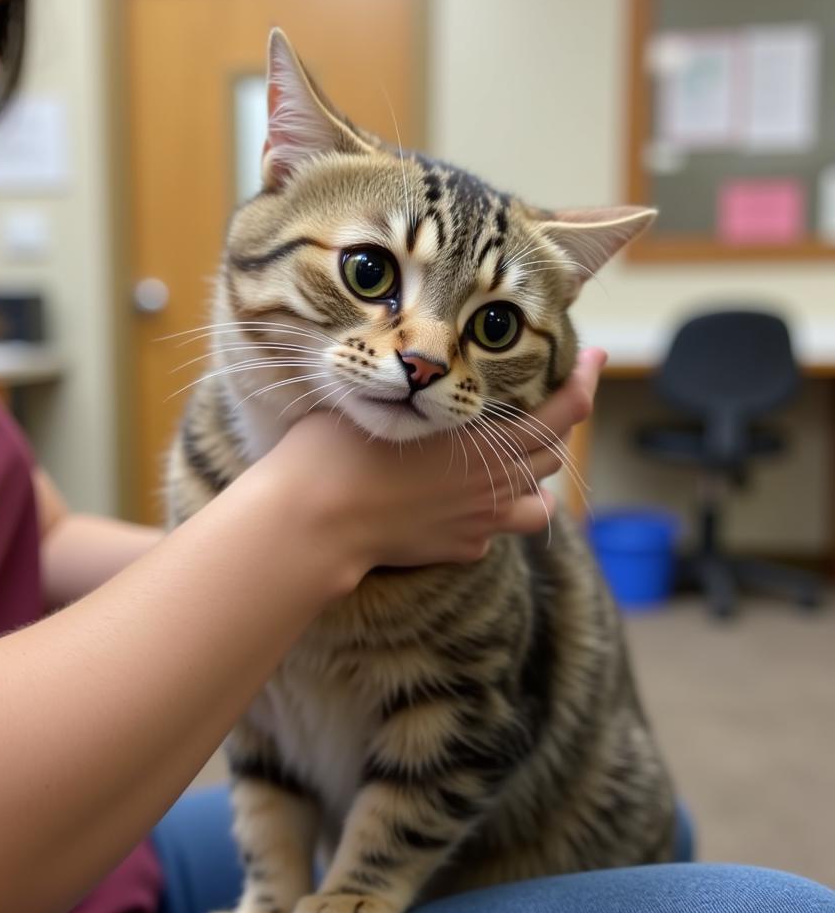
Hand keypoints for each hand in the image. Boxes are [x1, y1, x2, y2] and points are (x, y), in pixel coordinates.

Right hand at [258, 348, 605, 577]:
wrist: (317, 522)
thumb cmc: (339, 449)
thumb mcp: (382, 400)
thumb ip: (420, 392)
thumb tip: (419, 369)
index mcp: (488, 442)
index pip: (565, 411)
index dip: (587, 383)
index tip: (594, 361)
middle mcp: (497, 485)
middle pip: (552, 456)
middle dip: (553, 428)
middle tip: (533, 405)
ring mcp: (481, 524)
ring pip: (537, 506)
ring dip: (532, 483)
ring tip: (508, 467)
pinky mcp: (459, 551)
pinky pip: (492, 533)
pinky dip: (488, 517)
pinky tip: (458, 505)